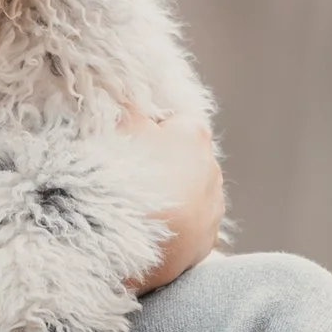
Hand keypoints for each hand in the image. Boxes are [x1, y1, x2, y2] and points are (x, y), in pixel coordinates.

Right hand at [112, 106, 224, 293]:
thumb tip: (127, 85)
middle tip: (125, 181)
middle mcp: (212, 170)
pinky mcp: (205, 245)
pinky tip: (148, 235)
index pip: (173, 122)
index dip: (148, 132)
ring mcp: (212, 211)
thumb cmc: (120, 174)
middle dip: (161, 167)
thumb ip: (127, 102)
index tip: (126, 147)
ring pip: (189, 197)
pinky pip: (189, 231)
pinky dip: (173, 231)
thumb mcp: (118, 125)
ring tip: (136, 212)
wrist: (124, 242)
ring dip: (170, 201)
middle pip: (183, 160)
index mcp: (194, 135)